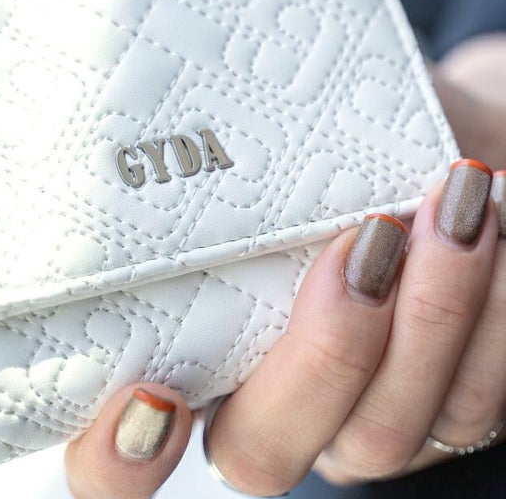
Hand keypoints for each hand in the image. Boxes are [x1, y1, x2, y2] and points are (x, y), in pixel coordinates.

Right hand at [64, 163, 504, 496]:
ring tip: (454, 207)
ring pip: (380, 437)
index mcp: (190, 351)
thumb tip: (181, 125)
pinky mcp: (444, 413)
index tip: (151, 398)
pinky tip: (490, 223)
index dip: (117, 459)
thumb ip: (235, 157)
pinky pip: (473, 404)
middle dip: (321, 357)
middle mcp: (264, 402)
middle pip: (259, 456)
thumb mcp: (280, 144)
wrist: (450, 148)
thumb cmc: (345, 140)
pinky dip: (491, 312)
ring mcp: (355, 420)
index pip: (117, 458)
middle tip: (365, 242)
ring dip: (428, 317)